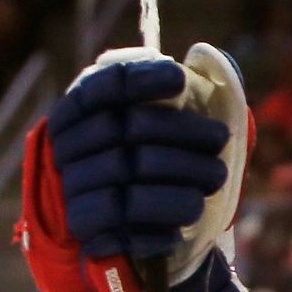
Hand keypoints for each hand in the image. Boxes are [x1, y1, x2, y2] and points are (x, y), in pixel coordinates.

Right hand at [16, 44, 249, 291]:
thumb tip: (209, 63)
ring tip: (216, 177)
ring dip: (186, 179)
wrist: (106, 219)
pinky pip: (128, 226)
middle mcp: (69, 147)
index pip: (105, 87)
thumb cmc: (138, 155)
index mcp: (78, 111)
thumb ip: (167, 92)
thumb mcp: (143, 118)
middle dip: (186, 132)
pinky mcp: (87, 228)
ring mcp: (74, 188)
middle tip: (222, 138)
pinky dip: (163, 224)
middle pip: (132, 130)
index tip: (181, 80)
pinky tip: (183, 223)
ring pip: (136, 178)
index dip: (143, 80)